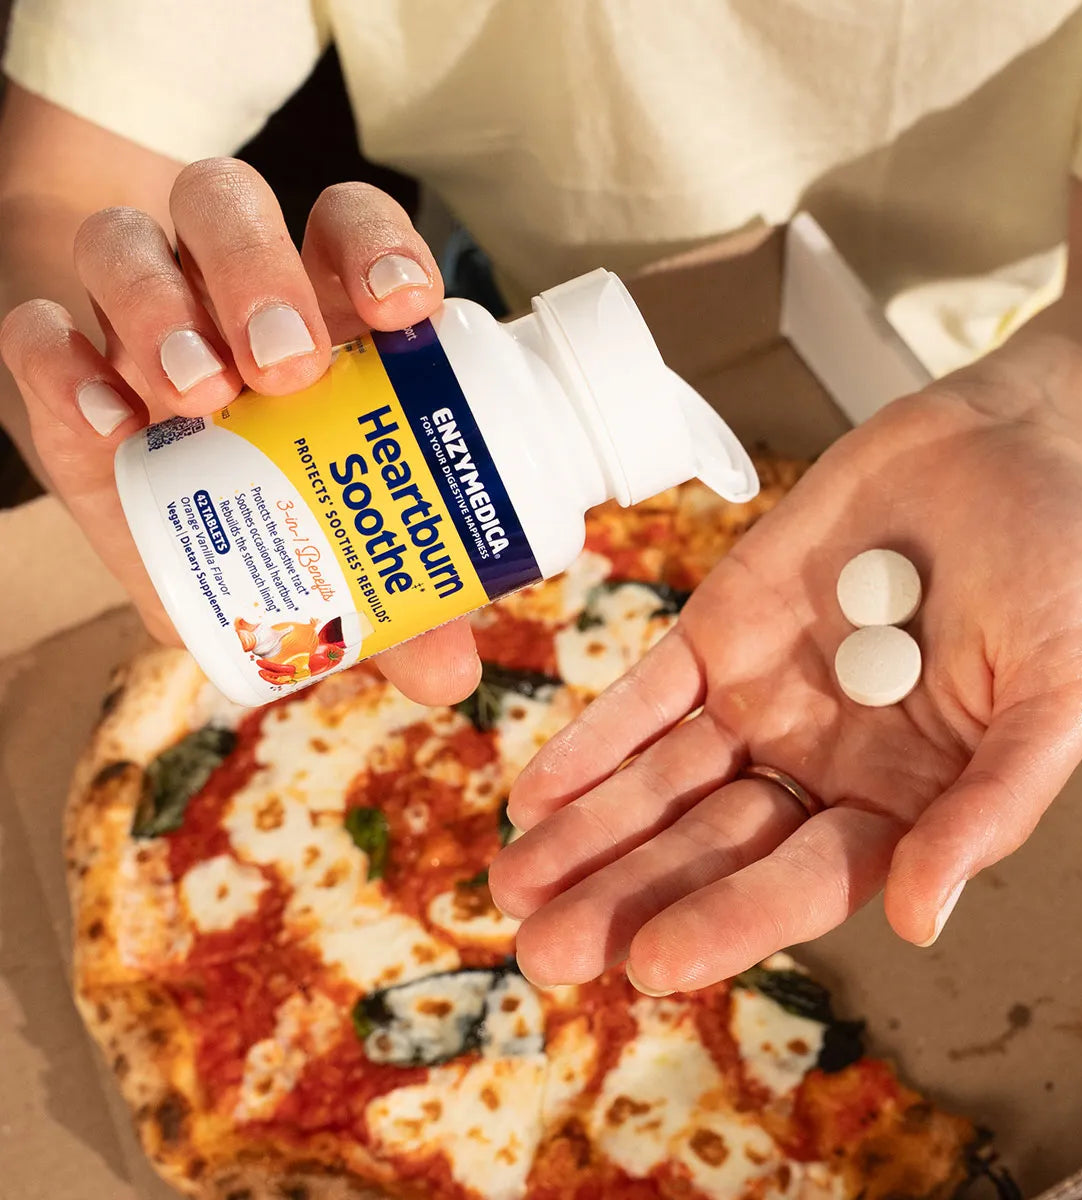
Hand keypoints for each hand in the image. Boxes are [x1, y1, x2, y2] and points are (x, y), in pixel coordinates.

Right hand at [0, 157, 479, 703]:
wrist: (147, 488)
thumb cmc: (268, 503)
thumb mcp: (328, 545)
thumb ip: (395, 605)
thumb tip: (451, 678)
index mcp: (316, 306)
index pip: (347, 227)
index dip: (379, 247)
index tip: (405, 312)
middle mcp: (223, 286)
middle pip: (230, 209)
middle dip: (261, 273)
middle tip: (287, 366)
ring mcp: (132, 311)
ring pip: (129, 242)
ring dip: (161, 307)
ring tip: (200, 395)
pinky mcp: (54, 361)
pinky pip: (34, 329)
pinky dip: (62, 364)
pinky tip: (110, 423)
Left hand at [489, 390, 1081, 991]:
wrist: (1003, 442)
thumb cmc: (1061, 563)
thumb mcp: (1065, 685)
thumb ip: (996, 801)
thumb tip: (925, 917)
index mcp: (906, 800)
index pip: (806, 878)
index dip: (731, 919)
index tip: (653, 963)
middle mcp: (821, 764)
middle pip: (711, 845)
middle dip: (627, 896)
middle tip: (543, 950)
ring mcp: (762, 698)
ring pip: (662, 781)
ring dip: (588, 833)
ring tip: (514, 886)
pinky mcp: (720, 632)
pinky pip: (646, 695)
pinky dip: (592, 742)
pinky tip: (535, 794)